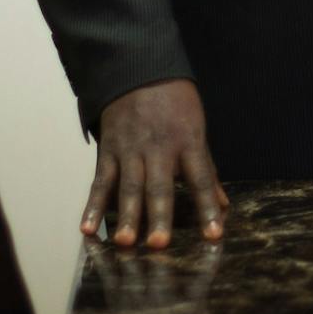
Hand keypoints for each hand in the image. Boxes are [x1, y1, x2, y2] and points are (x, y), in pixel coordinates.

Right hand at [84, 78, 228, 248]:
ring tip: (125, 243)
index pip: (201, 178)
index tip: (214, 234)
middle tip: (159, 245)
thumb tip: (224, 204)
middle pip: (159, 185)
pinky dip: (93, 205)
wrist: (138, 68)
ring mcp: (130, 149)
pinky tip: (88, 228)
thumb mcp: (197, 128)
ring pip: (128, 186)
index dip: (208, 206)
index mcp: (188, 141)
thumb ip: (206, 168)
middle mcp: (159, 147)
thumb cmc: (174, 102)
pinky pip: (100, 181)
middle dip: (159, 215)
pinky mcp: (108, 150)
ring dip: (127, 216)